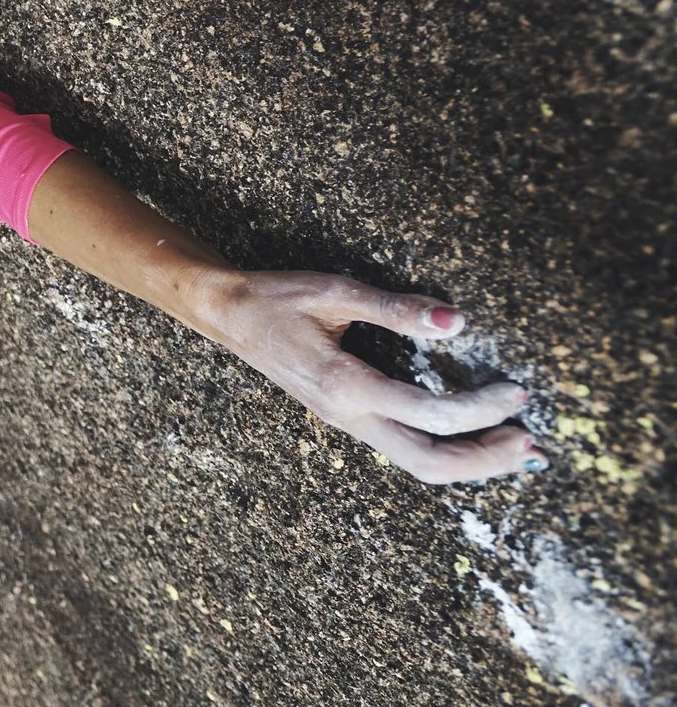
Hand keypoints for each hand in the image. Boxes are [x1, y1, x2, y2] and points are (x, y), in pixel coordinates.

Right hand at [201, 270, 543, 483]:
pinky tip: (473, 442)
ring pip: (418, 465)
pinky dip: (447, 453)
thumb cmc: (275, 298)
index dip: (481, 409)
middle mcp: (349, 416)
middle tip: (531, 442)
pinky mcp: (350, 418)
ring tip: (516, 452)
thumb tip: (456, 320)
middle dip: (485, 460)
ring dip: (471, 464)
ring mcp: (347, 423)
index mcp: (346, 387)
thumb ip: (396, 308)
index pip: (429, 414)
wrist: (224, 314)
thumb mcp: (334, 291)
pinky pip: (406, 450)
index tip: (516, 390)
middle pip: (429, 463)